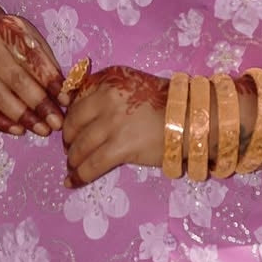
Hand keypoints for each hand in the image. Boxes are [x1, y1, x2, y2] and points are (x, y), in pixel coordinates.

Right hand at [0, 13, 67, 137]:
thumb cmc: (5, 40)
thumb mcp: (25, 36)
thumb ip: (44, 60)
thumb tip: (63, 92)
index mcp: (6, 29)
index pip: (32, 59)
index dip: (50, 82)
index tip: (66, 101)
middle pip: (16, 80)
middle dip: (40, 105)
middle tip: (56, 123)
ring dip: (23, 117)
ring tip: (42, 130)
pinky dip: (1, 122)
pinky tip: (19, 130)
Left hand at [62, 65, 167, 185]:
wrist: (193, 118)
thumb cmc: (169, 103)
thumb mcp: (135, 85)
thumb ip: (109, 93)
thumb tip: (86, 114)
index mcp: (109, 79)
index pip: (77, 100)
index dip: (70, 118)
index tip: (70, 130)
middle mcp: (106, 97)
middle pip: (73, 122)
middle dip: (68, 139)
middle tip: (70, 150)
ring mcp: (112, 122)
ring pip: (80, 146)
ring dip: (73, 159)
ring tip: (72, 167)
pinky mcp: (120, 146)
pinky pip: (92, 164)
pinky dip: (80, 175)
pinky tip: (73, 182)